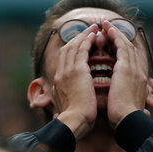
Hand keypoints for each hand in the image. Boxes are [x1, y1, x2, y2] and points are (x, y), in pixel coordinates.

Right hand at [52, 24, 99, 139]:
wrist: (74, 122)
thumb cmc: (74, 121)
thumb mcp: (66, 109)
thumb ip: (66, 102)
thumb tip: (63, 106)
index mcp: (58, 83)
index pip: (64, 60)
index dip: (73, 49)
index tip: (81, 44)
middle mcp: (60, 74)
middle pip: (67, 49)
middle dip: (78, 38)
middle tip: (88, 30)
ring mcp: (67, 71)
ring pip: (75, 46)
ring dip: (84, 35)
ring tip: (94, 28)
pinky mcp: (77, 71)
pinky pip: (82, 49)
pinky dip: (87, 40)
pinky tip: (94, 35)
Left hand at [105, 20, 151, 127]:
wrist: (128, 121)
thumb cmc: (124, 119)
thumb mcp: (125, 106)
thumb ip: (123, 99)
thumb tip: (119, 100)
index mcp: (138, 82)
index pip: (131, 61)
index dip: (122, 50)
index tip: (114, 43)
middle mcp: (139, 73)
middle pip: (130, 49)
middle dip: (119, 38)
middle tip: (109, 28)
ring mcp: (134, 69)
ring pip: (125, 45)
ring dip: (116, 33)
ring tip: (106, 25)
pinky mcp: (126, 68)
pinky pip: (121, 46)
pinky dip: (115, 37)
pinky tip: (108, 30)